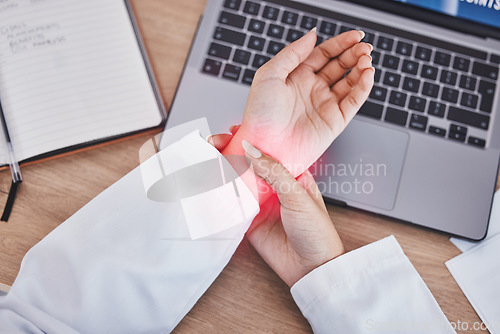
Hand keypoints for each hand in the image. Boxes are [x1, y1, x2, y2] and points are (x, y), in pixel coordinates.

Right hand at [209, 133, 343, 287]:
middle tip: (214, 143)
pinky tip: (210, 186)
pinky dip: (220, 197)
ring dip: (223, 172)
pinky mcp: (249, 222)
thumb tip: (251, 150)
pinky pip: (232, 206)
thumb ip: (274, 172)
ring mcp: (260, 204)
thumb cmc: (318, 233)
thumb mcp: (298, 195)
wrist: (313, 269)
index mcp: (292, 176)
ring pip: (238, 183)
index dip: (251, 140)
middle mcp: (274, 188)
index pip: (267, 152)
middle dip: (231, 153)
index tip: (233, 129)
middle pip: (249, 165)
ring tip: (207, 159)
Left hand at [222, 29, 373, 176]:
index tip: (355, 35)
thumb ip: (292, 53)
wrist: (264, 148)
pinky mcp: (334, 122)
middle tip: (364, 46)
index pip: (323, 54)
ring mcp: (324, 105)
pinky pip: (353, 101)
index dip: (340, 44)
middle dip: (354, 54)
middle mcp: (311, 90)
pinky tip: (367, 74)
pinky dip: (363, 87)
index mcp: (296, 77)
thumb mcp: (269, 75)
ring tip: (367, 58)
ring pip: (350, 82)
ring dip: (361, 68)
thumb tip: (313, 35)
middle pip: (339, 66)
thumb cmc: (260, 116)